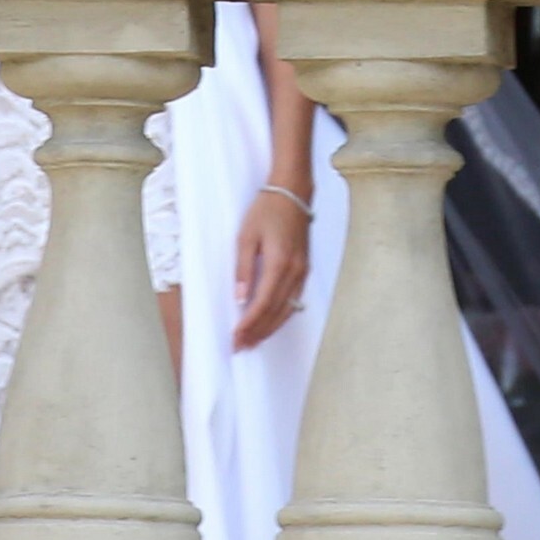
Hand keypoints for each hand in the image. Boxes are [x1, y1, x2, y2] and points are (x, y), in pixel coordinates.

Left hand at [233, 187, 310, 350]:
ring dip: (269, 328)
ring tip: (252, 341)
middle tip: (240, 347)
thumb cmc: (266, 210)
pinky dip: (281, 316)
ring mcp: (302, 272)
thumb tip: (240, 298)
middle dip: (257, 332)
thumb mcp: (246, 236)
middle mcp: (294, 272)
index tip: (235, 337)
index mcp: (278, 263)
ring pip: (287, 311)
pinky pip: (294, 301)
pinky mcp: (304, 270)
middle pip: (275, 312)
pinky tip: (270, 324)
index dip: (248, 324)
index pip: (262, 303)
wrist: (293, 193)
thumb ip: (243, 268)